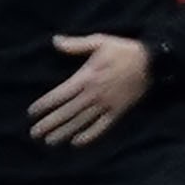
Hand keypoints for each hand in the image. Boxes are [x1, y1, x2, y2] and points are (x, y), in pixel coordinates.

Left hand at [29, 34, 151, 145]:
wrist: (152, 62)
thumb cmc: (123, 50)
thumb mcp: (99, 41)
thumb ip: (75, 45)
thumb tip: (54, 41)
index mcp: (86, 77)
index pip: (60, 94)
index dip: (44, 104)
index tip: (31, 113)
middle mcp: (94, 94)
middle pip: (67, 112)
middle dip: (49, 124)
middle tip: (34, 134)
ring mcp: (106, 105)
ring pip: (81, 122)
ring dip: (64, 132)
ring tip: (49, 141)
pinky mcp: (118, 111)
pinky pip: (101, 127)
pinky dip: (89, 136)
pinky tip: (77, 143)